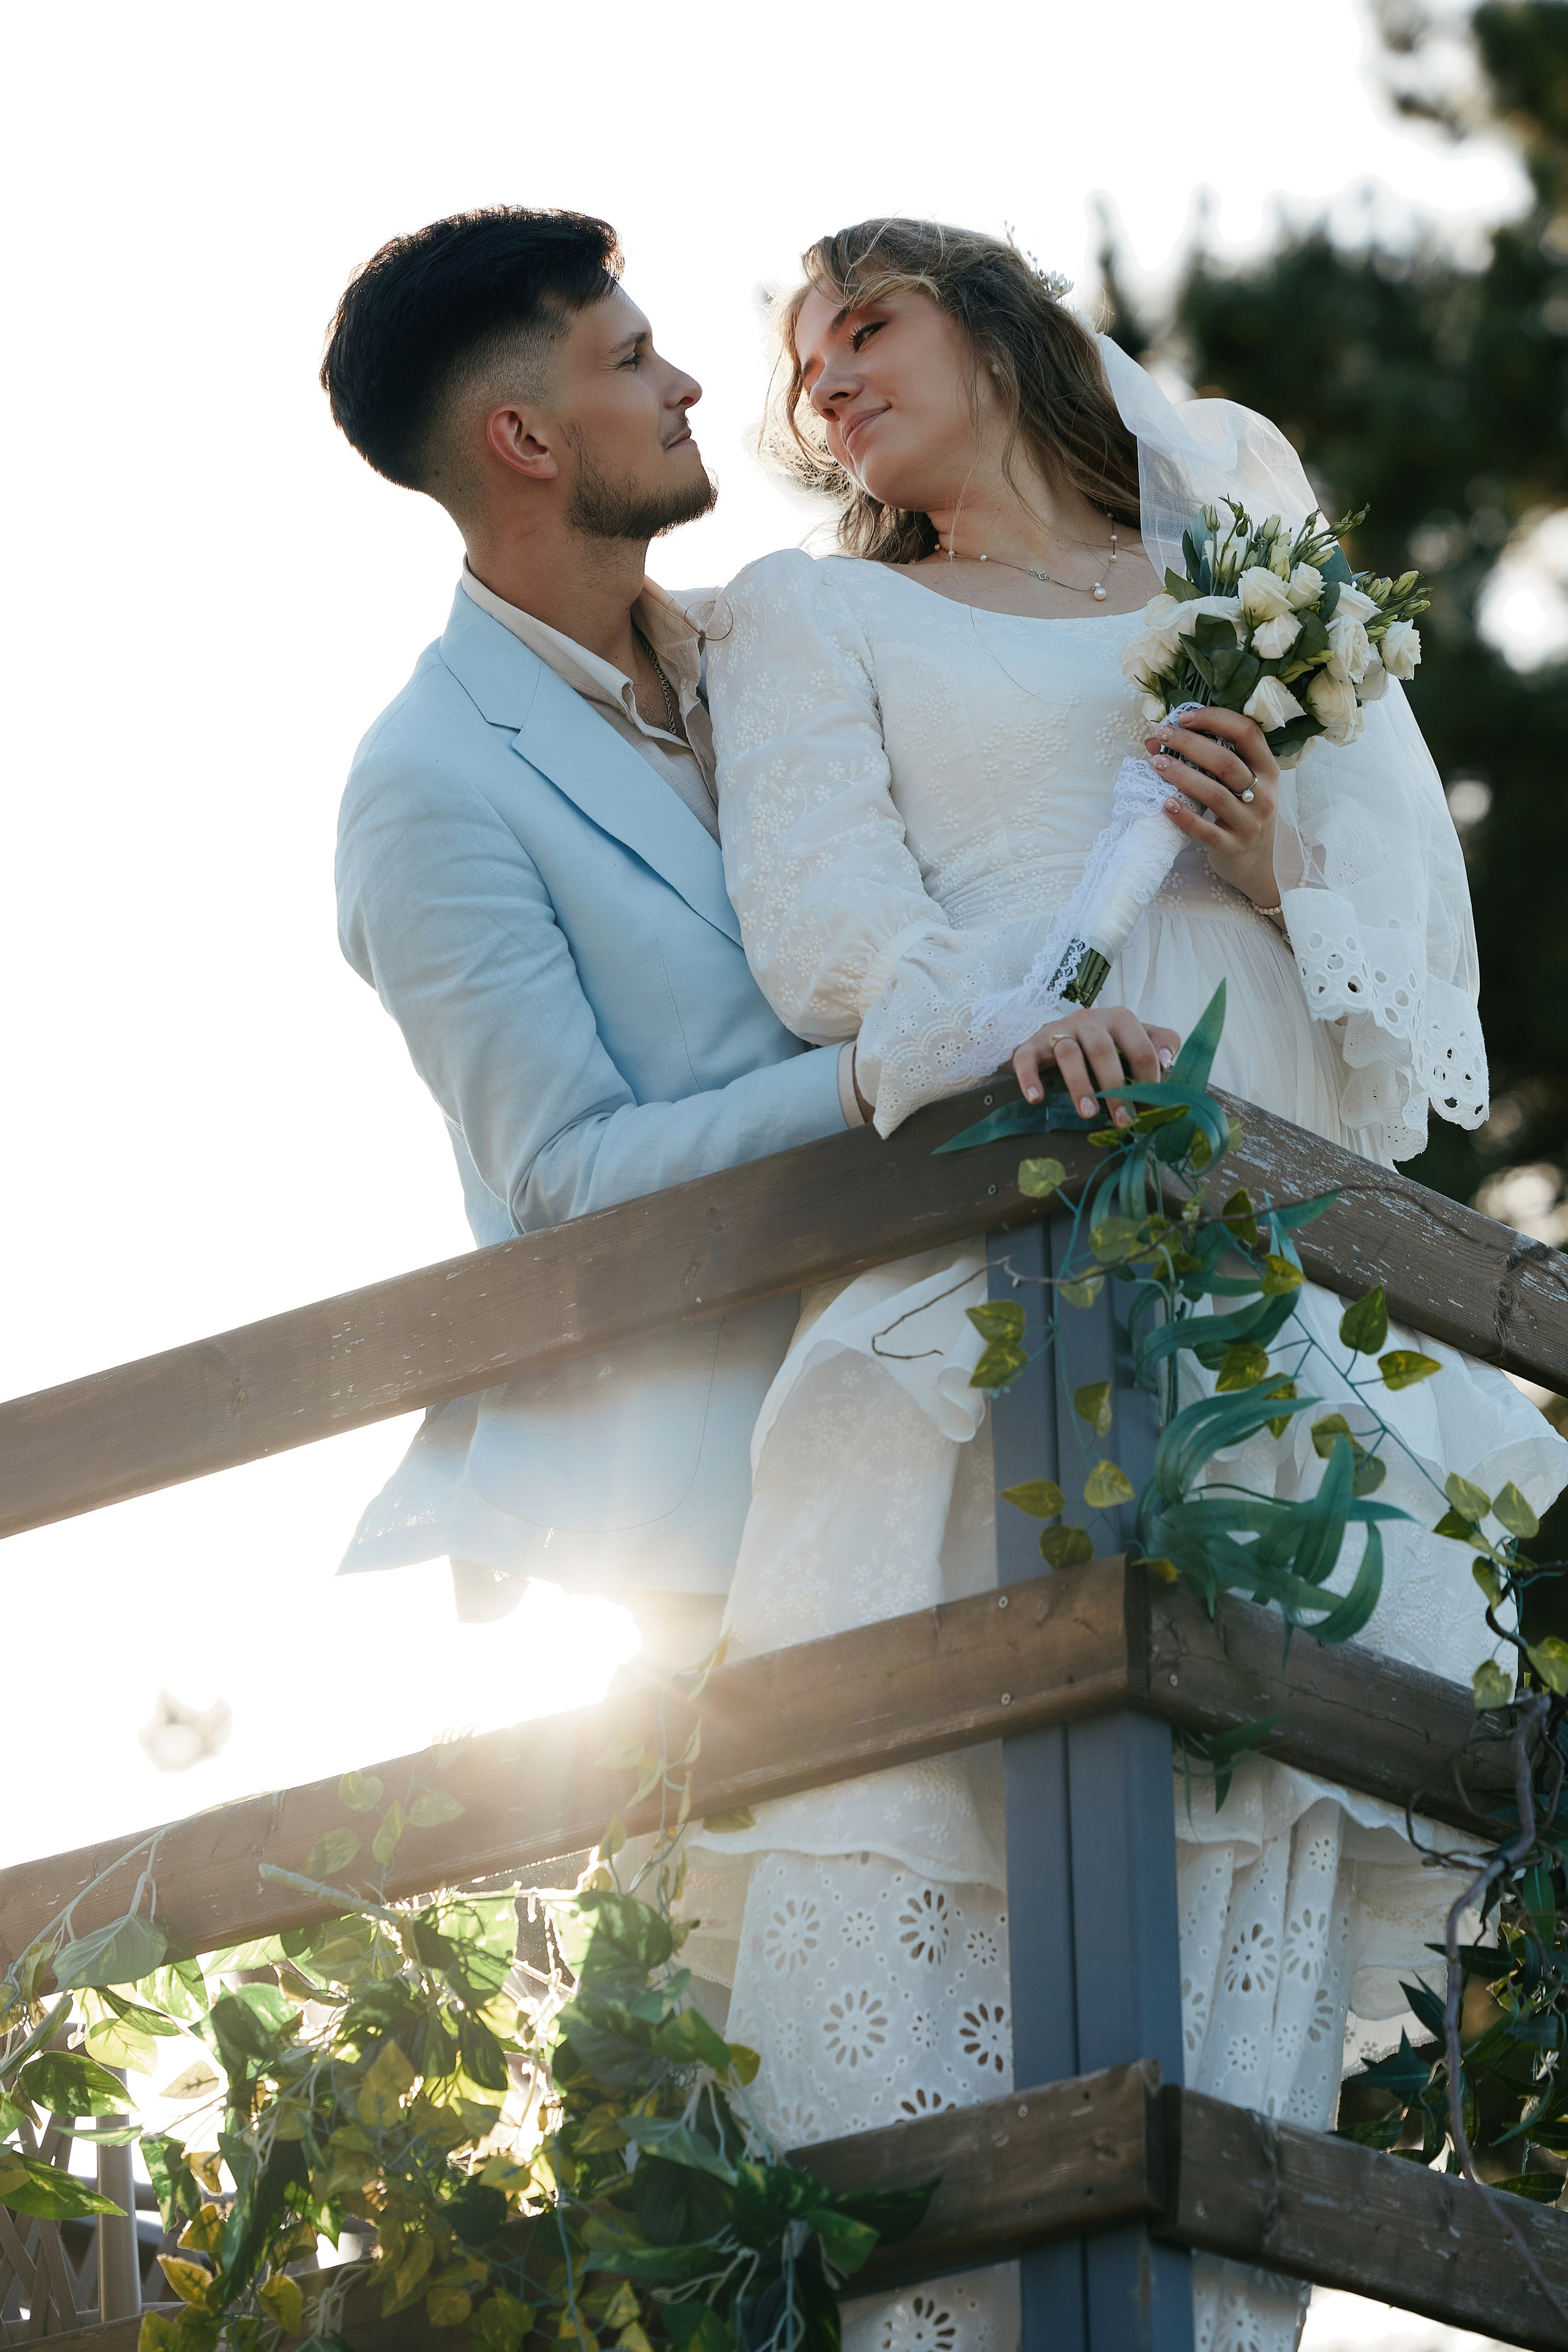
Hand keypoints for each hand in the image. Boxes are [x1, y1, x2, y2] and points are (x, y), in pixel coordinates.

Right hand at [1011, 1003, 1181, 1123]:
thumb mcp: (1140, 1038)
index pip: (1141, 1049)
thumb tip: (1167, 1062)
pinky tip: (1036, 1099)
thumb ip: (1161, 1044)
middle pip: (1103, 1051)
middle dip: (1115, 1088)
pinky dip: (1030, 1078)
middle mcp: (1090, 1019)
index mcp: (1120, 1019)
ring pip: (1068, 1053)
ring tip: (1088, 1114)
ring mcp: (1059, 1030)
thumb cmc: (1109, 1042)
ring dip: (1080, 1086)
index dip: (1148, 1082)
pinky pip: (1027, 1058)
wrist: (1065, 1031)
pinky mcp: (1032, 1043)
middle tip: (1123, 1120)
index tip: (1148, 1111)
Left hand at [1147, 707, 1278, 907]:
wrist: (1258, 865)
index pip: (1247, 732)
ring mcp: (1250, 823)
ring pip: (1215, 794)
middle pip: (1226, 762)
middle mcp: (1263, 794)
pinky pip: (1206, 831)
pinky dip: (1185, 816)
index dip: (1215, 719)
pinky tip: (1166, 803)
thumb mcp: (1237, 786)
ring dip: (1182, 776)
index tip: (1184, 717)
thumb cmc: (1241, 815)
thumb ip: (1207, 761)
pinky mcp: (1233, 847)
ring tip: (1156, 763)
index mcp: (1267, 769)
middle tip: (1161, 735)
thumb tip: (1157, 741)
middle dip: (1190, 744)